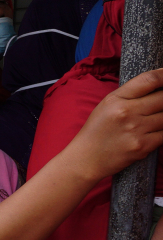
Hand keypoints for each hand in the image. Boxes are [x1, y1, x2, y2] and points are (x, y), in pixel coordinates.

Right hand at [70, 68, 162, 182]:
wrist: (85, 160)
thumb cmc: (96, 131)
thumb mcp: (106, 105)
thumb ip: (130, 94)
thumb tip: (160, 84)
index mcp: (116, 100)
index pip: (149, 80)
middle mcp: (126, 113)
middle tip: (158, 105)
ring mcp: (136, 130)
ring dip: (162, 118)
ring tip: (150, 121)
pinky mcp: (142, 147)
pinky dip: (160, 133)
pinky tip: (149, 134)